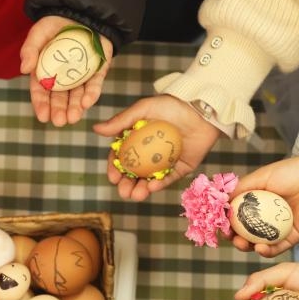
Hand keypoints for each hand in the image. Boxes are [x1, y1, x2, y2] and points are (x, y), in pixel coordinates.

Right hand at [19, 15, 113, 126]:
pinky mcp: (97, 70)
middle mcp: (62, 77)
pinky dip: (91, 94)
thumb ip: (30, 49)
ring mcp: (80, 75)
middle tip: (59, 122)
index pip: (42, 91)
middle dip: (59, 110)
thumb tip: (24, 69)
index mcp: (45, 71)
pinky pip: (94, 84)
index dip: (41, 104)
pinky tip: (87, 103)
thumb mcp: (38, 33)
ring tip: (73, 118)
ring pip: (77, 95)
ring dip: (75, 108)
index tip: (43, 117)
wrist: (81, 12)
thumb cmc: (55, 24)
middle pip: (60, 97)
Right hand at [92, 94, 220, 200]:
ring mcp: (165, 162)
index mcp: (137, 140)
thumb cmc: (172, 104)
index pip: (121, 158)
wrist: (202, 108)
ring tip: (137, 195)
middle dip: (126, 185)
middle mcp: (149, 153)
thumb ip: (121, 121)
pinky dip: (160, 184)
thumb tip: (96, 129)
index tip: (112, 177)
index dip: (115, 169)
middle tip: (123, 191)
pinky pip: (169, 179)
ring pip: (149, 180)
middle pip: (133, 173)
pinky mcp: (181, 167)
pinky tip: (153, 187)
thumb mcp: (144, 109)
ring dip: (141, 189)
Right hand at [229, 155, 298, 256]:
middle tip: (232, 238)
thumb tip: (222, 203)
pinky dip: (266, 251)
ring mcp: (279, 229)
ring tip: (243, 244)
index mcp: (258, 203)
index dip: (227, 224)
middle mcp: (267, 217)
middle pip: (246, 234)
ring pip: (259, 244)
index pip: (237, 218)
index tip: (221, 227)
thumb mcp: (261, 177)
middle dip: (235, 239)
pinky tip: (259, 248)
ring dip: (247, 247)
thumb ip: (241, 189)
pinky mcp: (292, 237)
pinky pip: (277, 248)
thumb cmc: (292, 172)